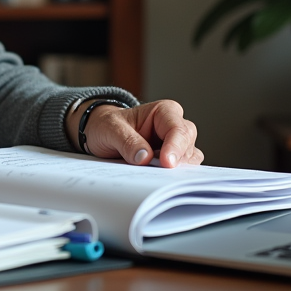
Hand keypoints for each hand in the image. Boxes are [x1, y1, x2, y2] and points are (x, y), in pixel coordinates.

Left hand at [68, 99, 202, 167]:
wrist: (101, 133)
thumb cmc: (107, 125)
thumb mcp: (110, 129)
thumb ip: (127, 141)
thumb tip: (144, 157)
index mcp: (164, 111)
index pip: (178, 129)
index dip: (175, 147)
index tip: (166, 163)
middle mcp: (174, 125)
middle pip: (188, 144)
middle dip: (177, 159)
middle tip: (161, 174)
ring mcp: (176, 143)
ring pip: (189, 158)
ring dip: (176, 170)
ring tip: (155, 175)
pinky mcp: (173, 159)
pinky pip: (182, 170)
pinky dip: (173, 176)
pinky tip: (158, 179)